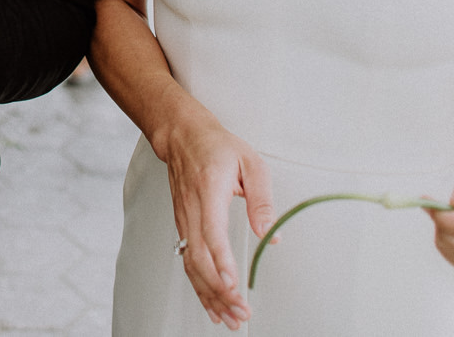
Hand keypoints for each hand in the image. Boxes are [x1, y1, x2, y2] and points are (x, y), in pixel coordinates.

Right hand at [157, 99, 271, 329]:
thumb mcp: (251, 162)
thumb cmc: (217, 146)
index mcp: (209, 190)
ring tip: (229, 318)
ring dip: (209, 295)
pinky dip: (199, 287)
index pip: (212, 231)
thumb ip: (261, 199)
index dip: (221, 260)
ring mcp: (184, 219)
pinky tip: (211, 304)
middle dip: (220, 290)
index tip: (232, 283)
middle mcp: (192, 209)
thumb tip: (271, 233)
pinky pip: (188, 262)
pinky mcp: (183, 226)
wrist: (182, 135)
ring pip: (191, 265)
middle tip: (241, 312)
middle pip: (200, 258)